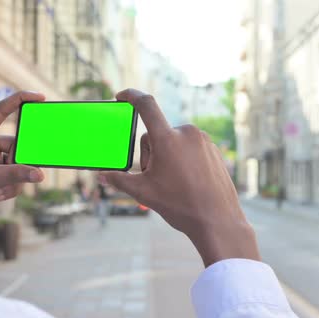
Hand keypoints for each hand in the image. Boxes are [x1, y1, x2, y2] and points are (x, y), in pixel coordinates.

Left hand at [0, 91, 45, 257]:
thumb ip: (14, 175)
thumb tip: (39, 174)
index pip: (1, 110)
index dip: (20, 99)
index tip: (40, 97)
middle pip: (17, 144)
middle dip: (19, 163)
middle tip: (20, 173)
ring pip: (19, 163)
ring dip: (14, 180)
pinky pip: (16, 175)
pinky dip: (12, 187)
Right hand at [102, 89, 259, 267]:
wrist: (218, 221)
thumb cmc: (180, 206)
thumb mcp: (143, 192)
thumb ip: (119, 180)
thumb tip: (101, 176)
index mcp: (167, 139)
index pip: (146, 105)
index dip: (131, 96)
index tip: (121, 95)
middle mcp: (187, 133)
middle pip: (156, 135)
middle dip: (151, 154)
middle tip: (157, 179)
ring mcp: (203, 140)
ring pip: (173, 141)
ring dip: (167, 157)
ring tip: (174, 183)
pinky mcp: (213, 149)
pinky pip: (190, 148)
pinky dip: (183, 160)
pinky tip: (187, 181)